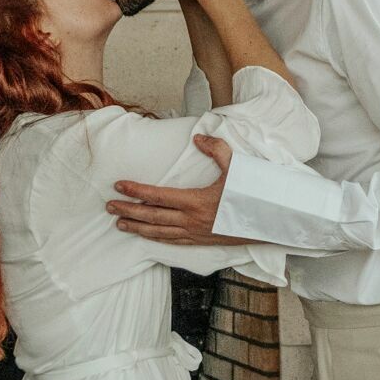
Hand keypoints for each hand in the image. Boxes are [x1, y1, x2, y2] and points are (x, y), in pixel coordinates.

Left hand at [108, 135, 254, 246]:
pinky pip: (172, 241)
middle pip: (152, 216)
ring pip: (159, 232)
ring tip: (119, 224)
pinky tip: (146, 235)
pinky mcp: (201, 242)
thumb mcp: (237, 167)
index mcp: (196, 201)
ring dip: (137, 227)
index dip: (136, 190)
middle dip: (128, 211)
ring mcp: (195, 233)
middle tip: (109, 206)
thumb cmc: (253, 195)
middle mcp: (191, 220)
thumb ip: (216, 149)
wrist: (269, 224)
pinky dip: (156, 238)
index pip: (157, 196)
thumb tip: (197, 138)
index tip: (119, 186)